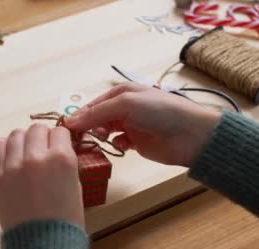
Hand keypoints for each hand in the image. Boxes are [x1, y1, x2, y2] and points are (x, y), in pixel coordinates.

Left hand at [0, 124, 83, 230]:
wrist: (41, 245)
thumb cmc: (65, 220)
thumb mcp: (76, 186)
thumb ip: (66, 163)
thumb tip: (57, 149)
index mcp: (62, 159)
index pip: (60, 131)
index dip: (61, 140)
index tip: (60, 147)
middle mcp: (36, 157)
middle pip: (37, 129)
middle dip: (43, 138)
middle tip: (43, 152)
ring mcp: (13, 165)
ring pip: (16, 134)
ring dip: (24, 141)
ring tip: (26, 155)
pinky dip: (5, 147)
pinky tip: (12, 157)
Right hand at [65, 83, 221, 166]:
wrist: (190, 134)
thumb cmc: (160, 111)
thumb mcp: (126, 104)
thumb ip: (97, 113)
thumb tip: (70, 121)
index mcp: (121, 92)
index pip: (92, 104)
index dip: (80, 116)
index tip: (67, 129)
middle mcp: (124, 108)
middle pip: (96, 118)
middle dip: (89, 127)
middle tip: (86, 137)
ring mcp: (130, 125)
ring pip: (105, 131)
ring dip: (100, 136)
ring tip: (104, 139)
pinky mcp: (136, 143)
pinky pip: (117, 144)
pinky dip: (114, 146)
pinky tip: (119, 146)